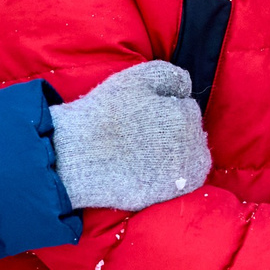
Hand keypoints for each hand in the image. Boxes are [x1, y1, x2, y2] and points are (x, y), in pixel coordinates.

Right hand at [49, 61, 209, 212]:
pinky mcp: (172, 193)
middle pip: (191, 131)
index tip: (143, 113)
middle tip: (142, 133)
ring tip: (145, 151)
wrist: (78, 156)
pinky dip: (172, 173)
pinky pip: (183, 179)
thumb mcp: (138, 78)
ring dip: (177, 151)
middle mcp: (191, 145)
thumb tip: (187, 88)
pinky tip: (149, 168)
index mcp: (184, 115)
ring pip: (190, 155)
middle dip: (174, 128)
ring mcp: (182, 172)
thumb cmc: (105, 113)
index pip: (186, 106)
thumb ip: (171, 76)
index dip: (165, 107)